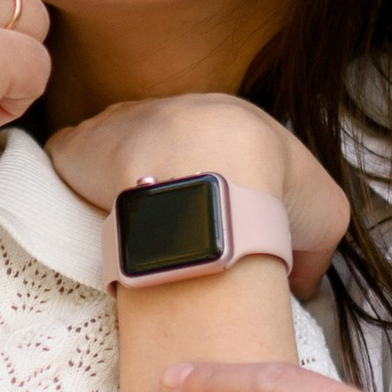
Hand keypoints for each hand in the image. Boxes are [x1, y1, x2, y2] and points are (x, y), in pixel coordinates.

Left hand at [48, 96, 349, 296]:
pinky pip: (68, 157)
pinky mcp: (79, 147)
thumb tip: (302, 280)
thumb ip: (312, 249)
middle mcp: (172, 111)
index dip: (211, 180)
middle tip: (166, 222)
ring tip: (126, 223)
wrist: (210, 172)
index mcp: (229, 120)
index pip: (214, 144)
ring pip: (112, 149)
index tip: (209, 216)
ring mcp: (120, 124)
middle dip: (160, 178)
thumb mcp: (322, 217)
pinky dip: (72, 179)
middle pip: (158, 143)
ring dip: (115, 180)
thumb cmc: (271, 191)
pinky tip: (80, 208)